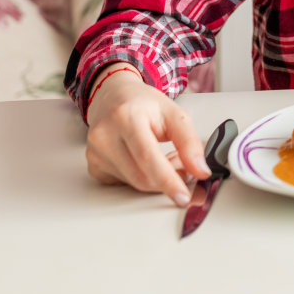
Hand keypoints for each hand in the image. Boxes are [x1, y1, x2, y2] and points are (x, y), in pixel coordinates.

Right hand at [84, 64, 210, 206]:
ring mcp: (96, 153)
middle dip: (168, 179)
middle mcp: (105, 135)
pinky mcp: (94, 166)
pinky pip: (124, 184)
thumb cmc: (143, 103)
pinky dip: (141, 177)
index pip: (148, 157)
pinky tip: (144, 161)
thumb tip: (200, 171)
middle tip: (183, 167)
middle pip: (142, 177)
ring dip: (156, 178)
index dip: (168, 180)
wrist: (112, 96)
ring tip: (163, 157)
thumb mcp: (174, 113)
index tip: (183, 197)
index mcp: (126, 117)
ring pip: (135, 183)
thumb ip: (189, 142)